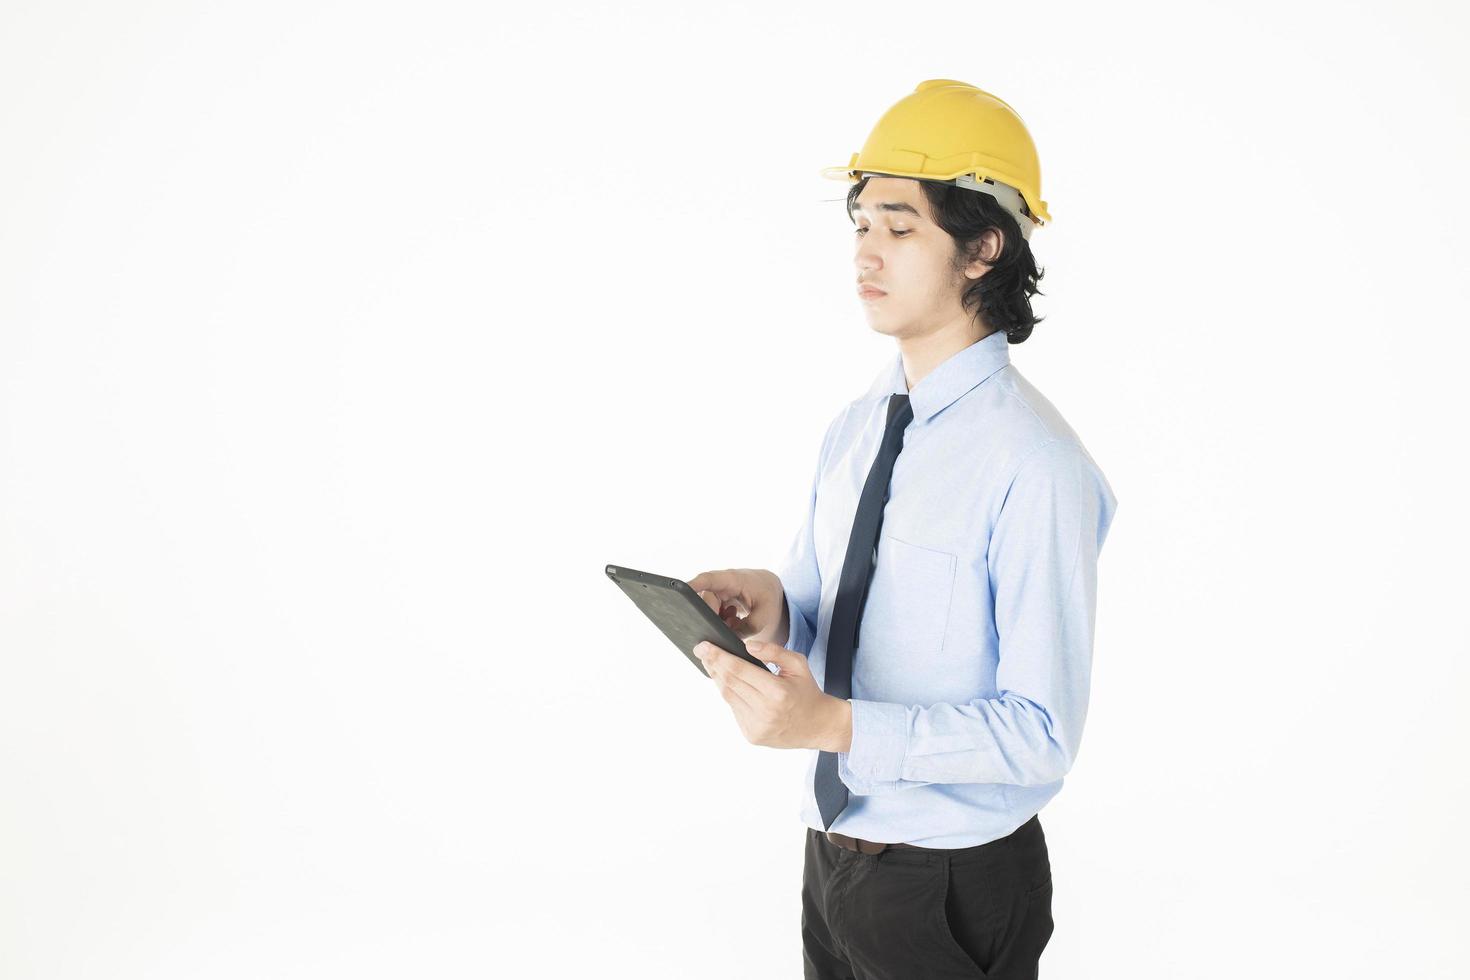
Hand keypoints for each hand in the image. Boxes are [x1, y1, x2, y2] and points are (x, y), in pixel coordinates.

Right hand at [687, 568, 788, 646]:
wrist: (771, 589)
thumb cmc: (769, 598)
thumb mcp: (764, 616)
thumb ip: (745, 629)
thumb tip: (724, 639)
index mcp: (734, 579)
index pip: (708, 579)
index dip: (692, 585)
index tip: (680, 593)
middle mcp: (721, 583)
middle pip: (704, 599)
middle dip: (710, 616)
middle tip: (725, 626)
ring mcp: (717, 591)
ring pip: (706, 608)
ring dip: (717, 619)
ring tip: (736, 621)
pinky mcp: (716, 599)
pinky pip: (710, 611)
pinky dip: (719, 620)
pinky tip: (734, 621)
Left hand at [692, 638, 851, 751]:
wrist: (818, 726)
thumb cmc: (807, 691)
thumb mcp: (798, 664)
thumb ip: (773, 651)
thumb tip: (748, 645)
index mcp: (777, 692)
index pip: (739, 670)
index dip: (719, 656)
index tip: (704, 646)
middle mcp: (765, 711)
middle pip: (729, 683)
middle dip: (713, 664)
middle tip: (701, 650)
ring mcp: (757, 726)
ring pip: (728, 697)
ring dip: (718, 679)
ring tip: (712, 664)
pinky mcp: (752, 736)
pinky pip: (734, 710)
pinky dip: (730, 695)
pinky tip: (728, 683)